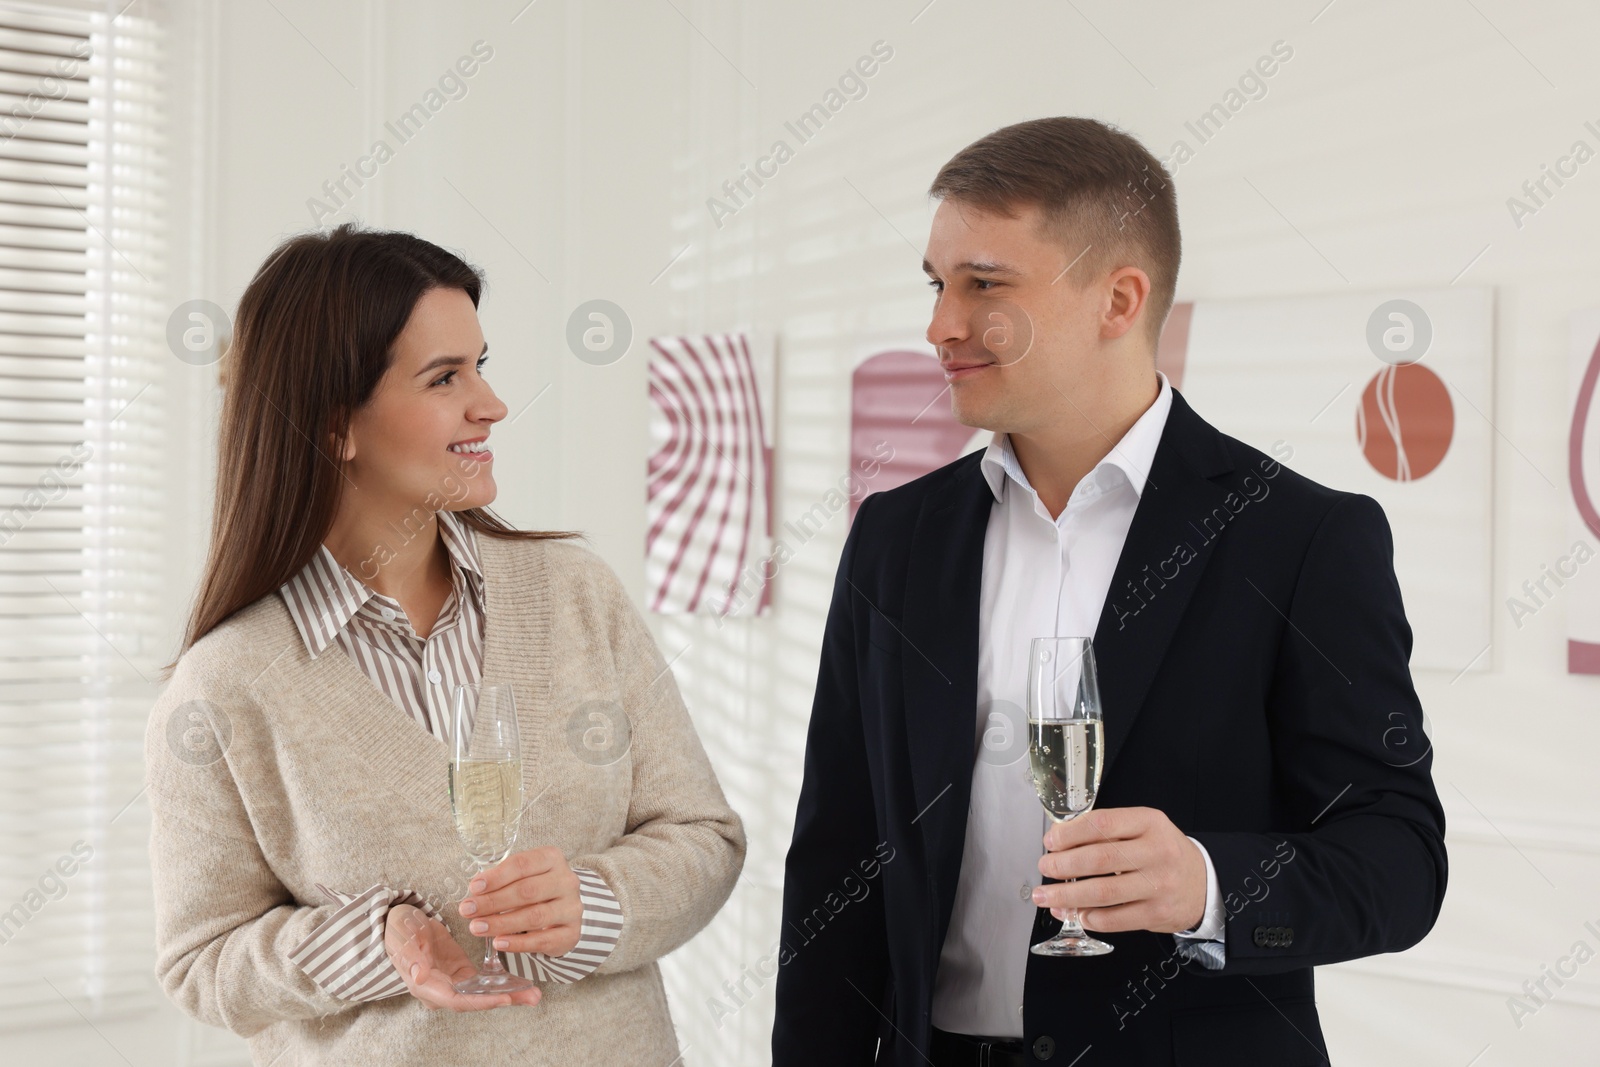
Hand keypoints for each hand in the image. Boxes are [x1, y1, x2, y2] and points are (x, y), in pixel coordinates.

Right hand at [382, 903, 541, 1010]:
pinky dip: (503, 983)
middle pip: (474, 1001)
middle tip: (532, 996)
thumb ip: (410, 957)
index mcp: (425, 986)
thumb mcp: (402, 938)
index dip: (481, 1001)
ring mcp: (453, 982)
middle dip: (503, 1000)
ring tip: (534, 993)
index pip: (456, 1000)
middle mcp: (440, 990)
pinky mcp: (462, 973)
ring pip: (483, 994)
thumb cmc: (398, 930)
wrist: (399, 921)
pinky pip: (484, 982)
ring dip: (509, 994)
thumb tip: (419, 976)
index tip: (504, 998)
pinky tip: (523, 982)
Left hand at [458, 846, 583, 956]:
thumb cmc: (537, 889)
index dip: (497, 876)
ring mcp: (571, 908)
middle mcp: (566, 881)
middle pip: (527, 891)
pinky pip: (542, 940)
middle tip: (467, 910)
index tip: (474, 887)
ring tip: (476, 928)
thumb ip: (503, 879)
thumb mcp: (524, 876)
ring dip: (501, 923)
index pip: (523, 864)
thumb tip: (475, 891)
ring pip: (534, 916)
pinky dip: (518, 943)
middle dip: (493, 901)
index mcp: (552, 859)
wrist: (565, 911)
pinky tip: (498, 943)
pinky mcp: (571, 933)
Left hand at [1032, 806, 1206, 934]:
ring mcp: (1159, 885)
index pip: (1103, 824)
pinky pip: (1115, 919)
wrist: (1204, 883)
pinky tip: (1075, 913)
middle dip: (1063, 865)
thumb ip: (1109, 831)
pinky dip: (1089, 917)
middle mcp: (1157, 852)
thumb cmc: (1163, 852)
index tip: (1051, 841)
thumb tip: (1060, 841)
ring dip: (1067, 895)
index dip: (1070, 833)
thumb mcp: (1144, 828)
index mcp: (1150, 823)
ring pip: (1103, 892)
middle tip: (1044, 867)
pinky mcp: (1157, 914)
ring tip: (1046, 896)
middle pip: (1099, 859)